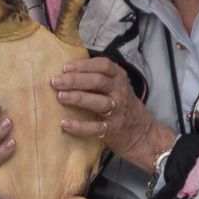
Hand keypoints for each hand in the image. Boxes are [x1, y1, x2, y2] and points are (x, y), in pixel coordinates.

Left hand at [52, 57, 171, 167]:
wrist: (142, 133)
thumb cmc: (122, 106)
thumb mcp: (116, 87)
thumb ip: (98, 78)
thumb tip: (66, 71)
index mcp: (119, 78)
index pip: (103, 65)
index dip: (83, 65)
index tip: (65, 67)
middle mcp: (120, 92)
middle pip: (98, 81)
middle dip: (75, 80)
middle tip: (55, 81)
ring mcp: (118, 111)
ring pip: (98, 102)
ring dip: (78, 98)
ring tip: (60, 96)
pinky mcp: (113, 130)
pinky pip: (95, 128)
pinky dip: (79, 126)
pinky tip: (65, 124)